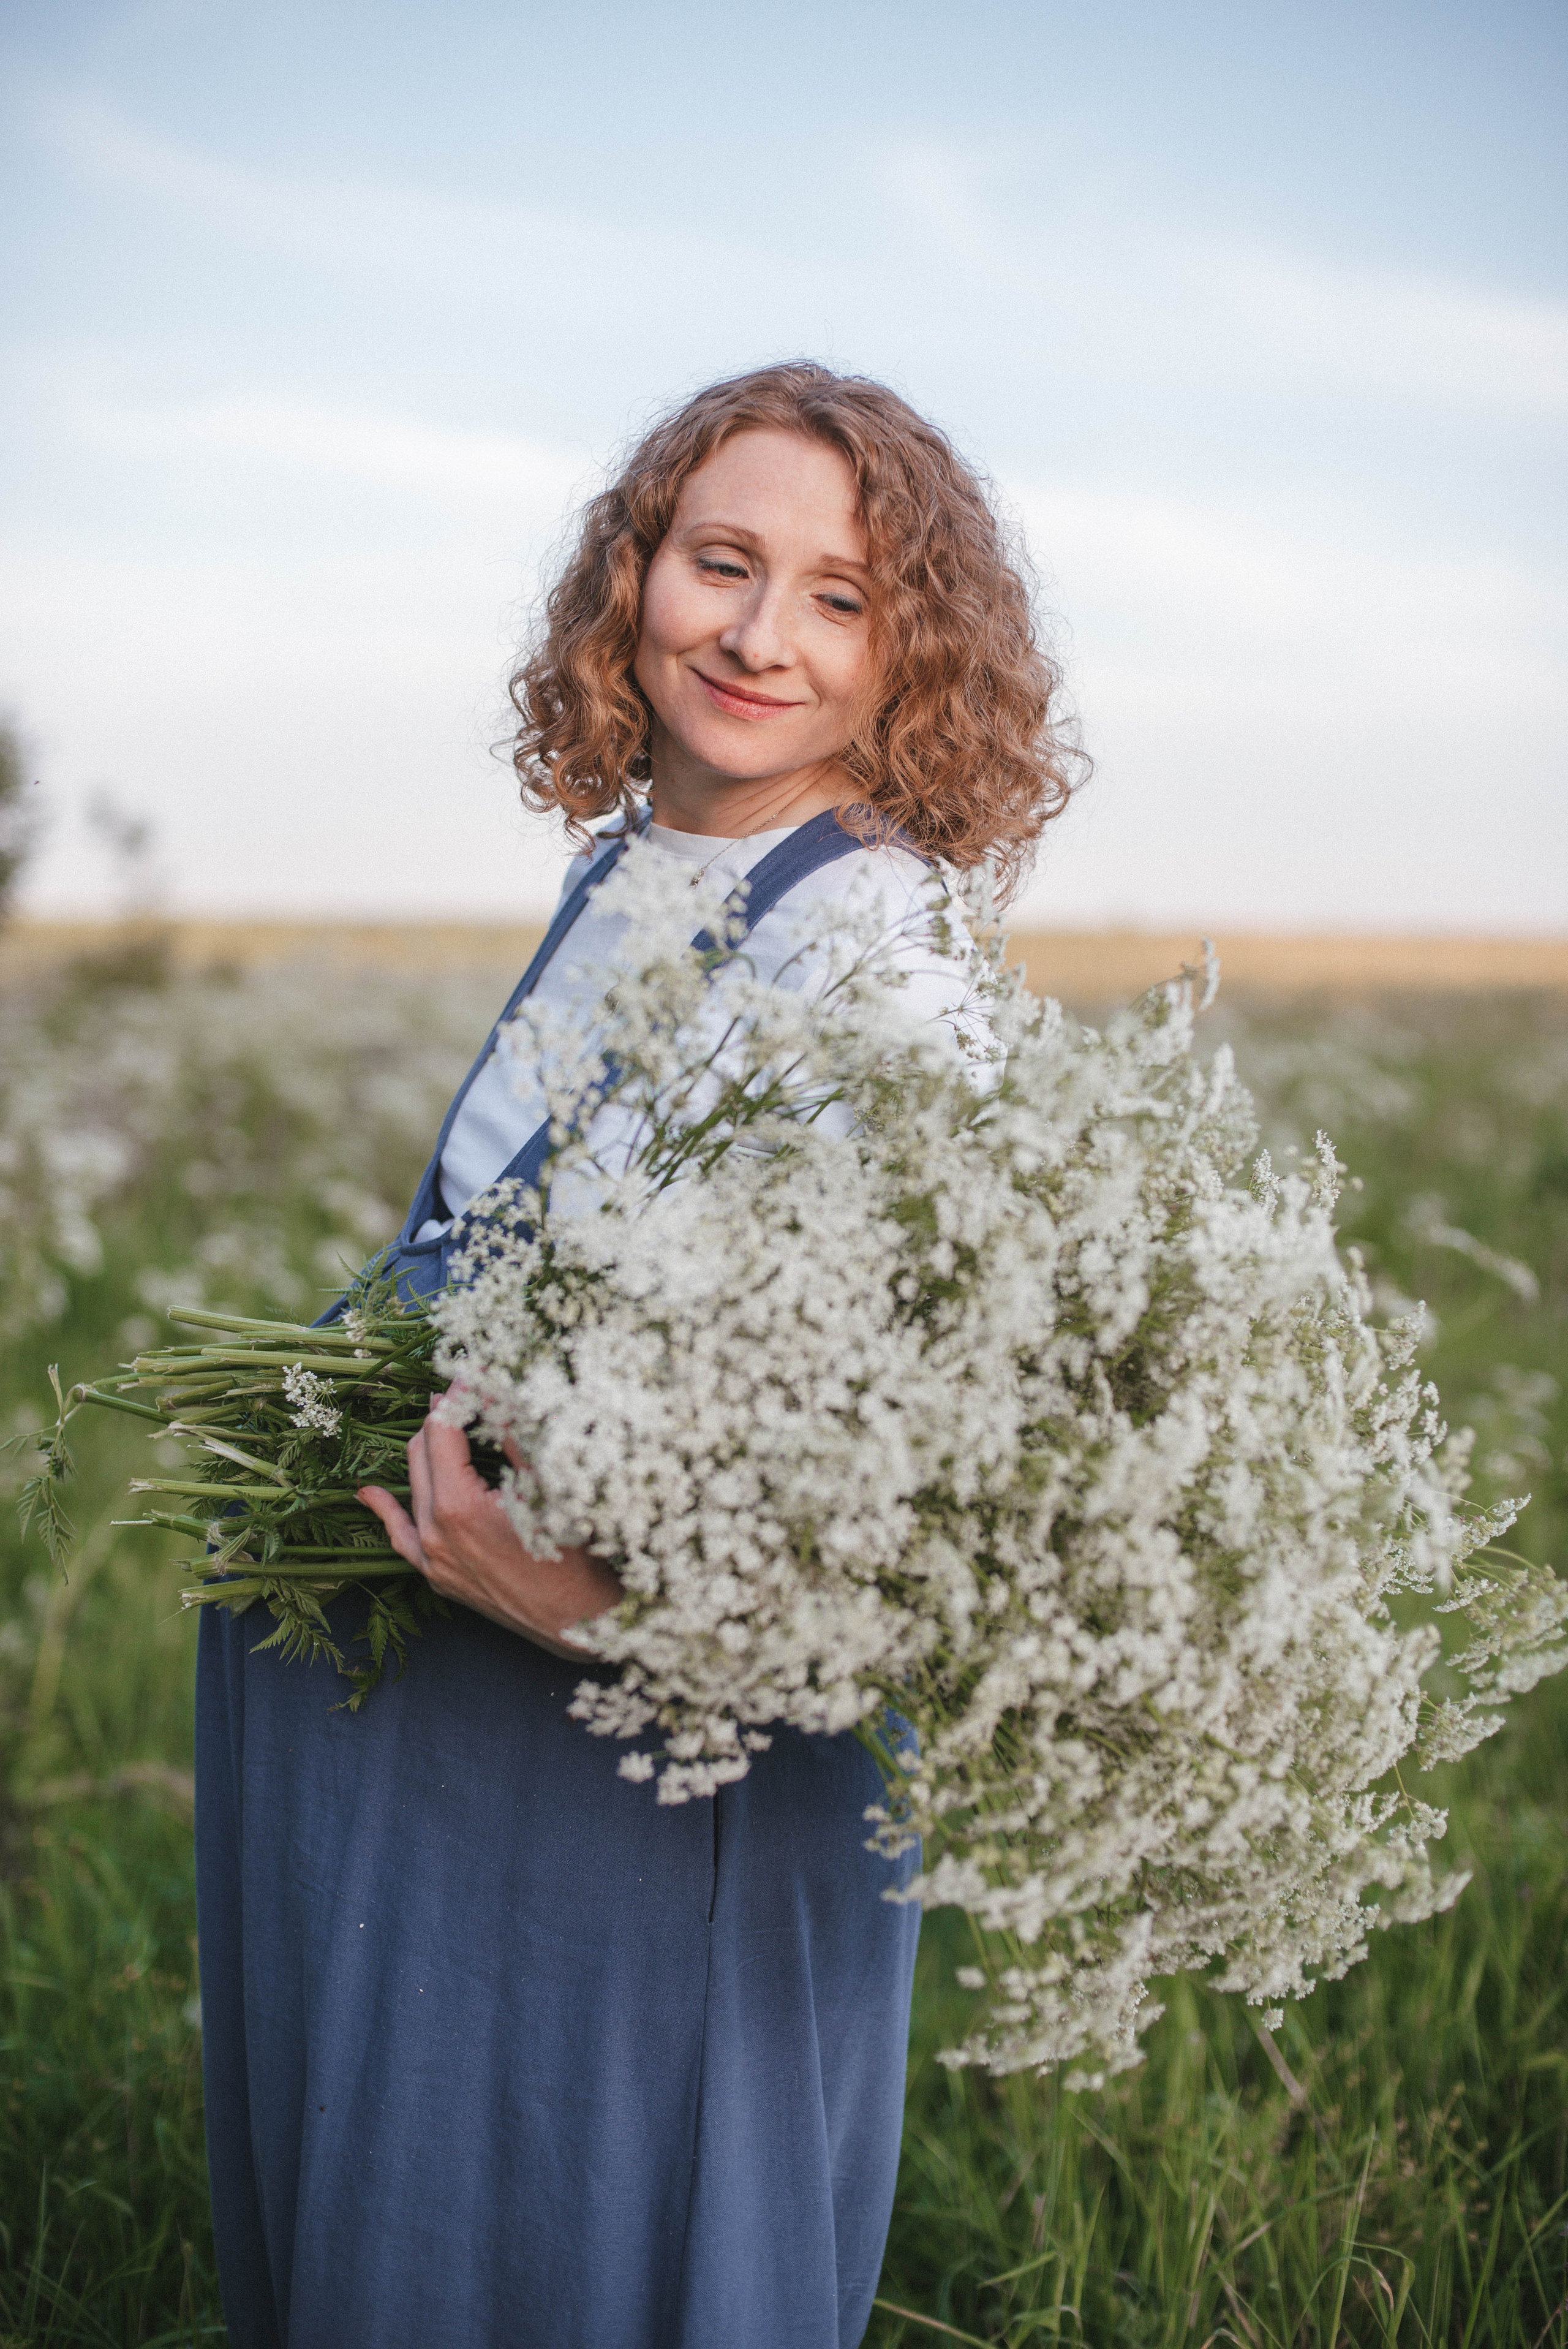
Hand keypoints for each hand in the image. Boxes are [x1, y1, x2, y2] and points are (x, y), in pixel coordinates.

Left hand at [357, 1403, 622, 1660]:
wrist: (585, 1624)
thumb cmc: (579, 1557)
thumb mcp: (552, 1485)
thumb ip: (517, 1434)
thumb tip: (495, 1388)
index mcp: (459, 1506)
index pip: (444, 1429)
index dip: (459, 1394)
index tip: (474, 1371)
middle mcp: (435, 1533)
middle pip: (423, 1452)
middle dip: (442, 1417)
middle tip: (468, 1392)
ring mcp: (434, 1559)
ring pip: (412, 1489)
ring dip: (426, 1451)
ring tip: (441, 1421)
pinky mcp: (441, 1578)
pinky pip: (402, 1538)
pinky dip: (388, 1511)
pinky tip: (368, 1494)